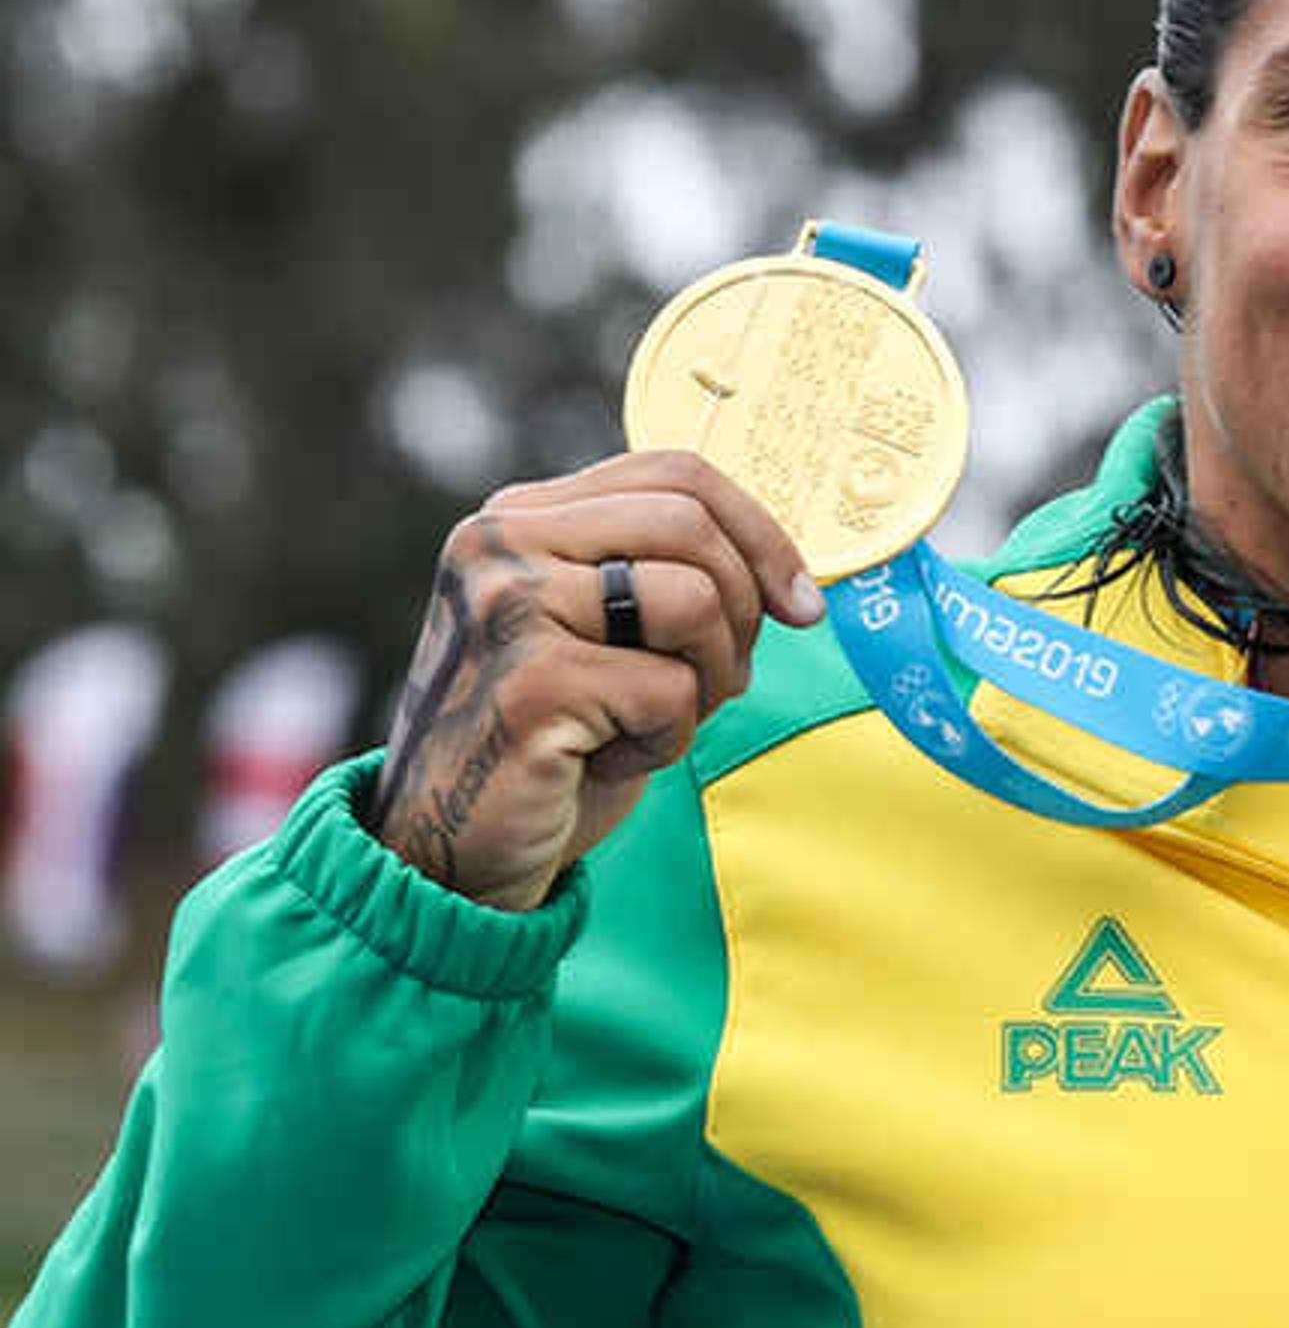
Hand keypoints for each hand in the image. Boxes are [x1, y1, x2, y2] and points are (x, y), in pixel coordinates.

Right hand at [366, 451, 824, 908]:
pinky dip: (668, 739)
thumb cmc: (552, 742)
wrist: (448, 853)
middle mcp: (500, 544)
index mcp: (520, 517)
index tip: (800, 601)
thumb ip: (659, 574)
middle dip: (745, 609)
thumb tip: (789, 573)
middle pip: (692, 525)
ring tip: (652, 719)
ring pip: (694, 601)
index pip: (673, 474)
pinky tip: (606, 758)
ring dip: (708, 679)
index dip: (759, 532)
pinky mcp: (532, 681)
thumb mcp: (602, 634)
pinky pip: (672, 690)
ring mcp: (508, 607)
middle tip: (726, 679)